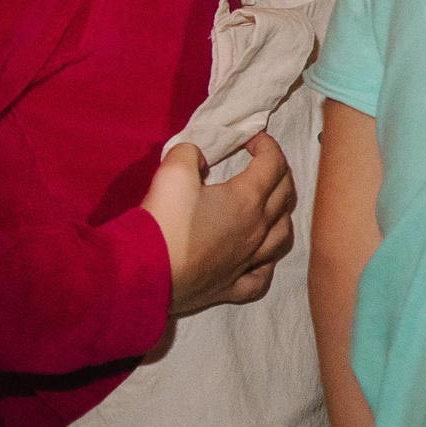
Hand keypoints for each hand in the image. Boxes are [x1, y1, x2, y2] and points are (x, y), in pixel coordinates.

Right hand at [141, 134, 296, 316]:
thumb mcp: (173, 172)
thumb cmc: (163, 222)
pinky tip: (259, 259)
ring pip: (282, 235)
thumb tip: (199, 157)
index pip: (273, 163)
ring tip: (270, 206)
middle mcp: (256, 230)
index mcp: (247, 200)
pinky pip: (261, 278)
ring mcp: (247, 261)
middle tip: (261, 164)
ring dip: (281, 215)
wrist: (140, 275)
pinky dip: (265, 265)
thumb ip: (190, 153)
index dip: (266, 144)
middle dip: (279, 173)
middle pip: (285, 195)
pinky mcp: (231, 287)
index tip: (251, 139)